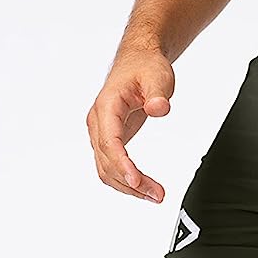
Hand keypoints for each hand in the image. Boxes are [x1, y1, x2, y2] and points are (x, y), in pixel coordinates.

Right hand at [86, 47, 173, 201]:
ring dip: (128, 186)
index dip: (122, 164)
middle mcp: (98, 122)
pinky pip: (110, 166)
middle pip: (107, 161)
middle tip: (157, 194)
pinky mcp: (109, 139)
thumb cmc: (145, 67)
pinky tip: (143, 188)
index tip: (136, 180)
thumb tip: (159, 108)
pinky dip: (125, 180)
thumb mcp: (158, 76)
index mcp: (107, 106)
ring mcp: (101, 132)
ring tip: (155, 196)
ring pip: (106, 169)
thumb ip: (158, 93)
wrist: (138, 61)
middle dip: (131, 182)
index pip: (110, 141)